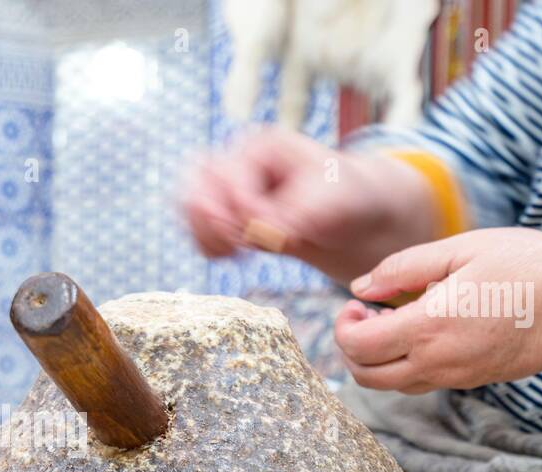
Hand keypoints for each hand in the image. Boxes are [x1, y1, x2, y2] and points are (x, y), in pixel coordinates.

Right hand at [180, 128, 438, 283]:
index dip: (242, 208)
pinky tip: (235, 256)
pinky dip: (209, 247)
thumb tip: (263, 233)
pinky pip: (196, 230)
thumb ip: (300, 214)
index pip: (225, 174)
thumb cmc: (348, 199)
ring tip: (239, 252)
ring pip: (188, 207)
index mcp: (262, 145)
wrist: (352, 214)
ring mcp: (227, 188)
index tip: (270, 232)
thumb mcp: (335, 201)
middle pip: (194, 182)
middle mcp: (238, 162)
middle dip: (213, 220)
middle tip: (241, 244)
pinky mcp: (225, 214)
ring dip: (206, 235)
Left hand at [335, 228, 541, 392]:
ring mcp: (456, 377)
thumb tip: (360, 287)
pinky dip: (404, 365)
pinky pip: (422, 383)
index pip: (358, 346)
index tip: (357, 302)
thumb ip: (404, 268)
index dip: (344, 326)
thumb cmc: (528, 266)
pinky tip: (422, 332)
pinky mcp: (472, 381)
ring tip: (393, 321)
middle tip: (366, 314)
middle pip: (366, 376)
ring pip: (392, 386)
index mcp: (429, 327)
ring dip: (376, 360)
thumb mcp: (462, 250)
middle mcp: (438, 361)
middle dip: (351, 348)